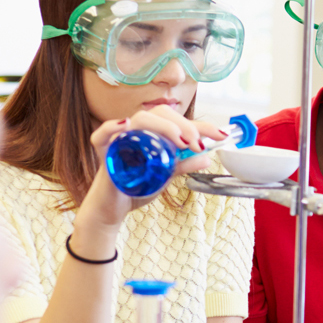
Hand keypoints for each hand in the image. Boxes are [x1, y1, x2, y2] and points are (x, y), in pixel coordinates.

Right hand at [75, 105, 224, 232]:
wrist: (113, 208)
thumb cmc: (136, 187)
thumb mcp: (166, 175)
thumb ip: (183, 165)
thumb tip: (207, 158)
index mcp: (152, 132)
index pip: (177, 120)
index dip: (200, 125)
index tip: (220, 135)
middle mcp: (137, 130)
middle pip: (160, 114)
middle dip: (184, 125)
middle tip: (198, 144)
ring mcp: (120, 139)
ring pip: (140, 119)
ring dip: (164, 126)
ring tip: (180, 142)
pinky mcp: (105, 152)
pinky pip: (103, 134)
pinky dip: (112, 127)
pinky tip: (125, 125)